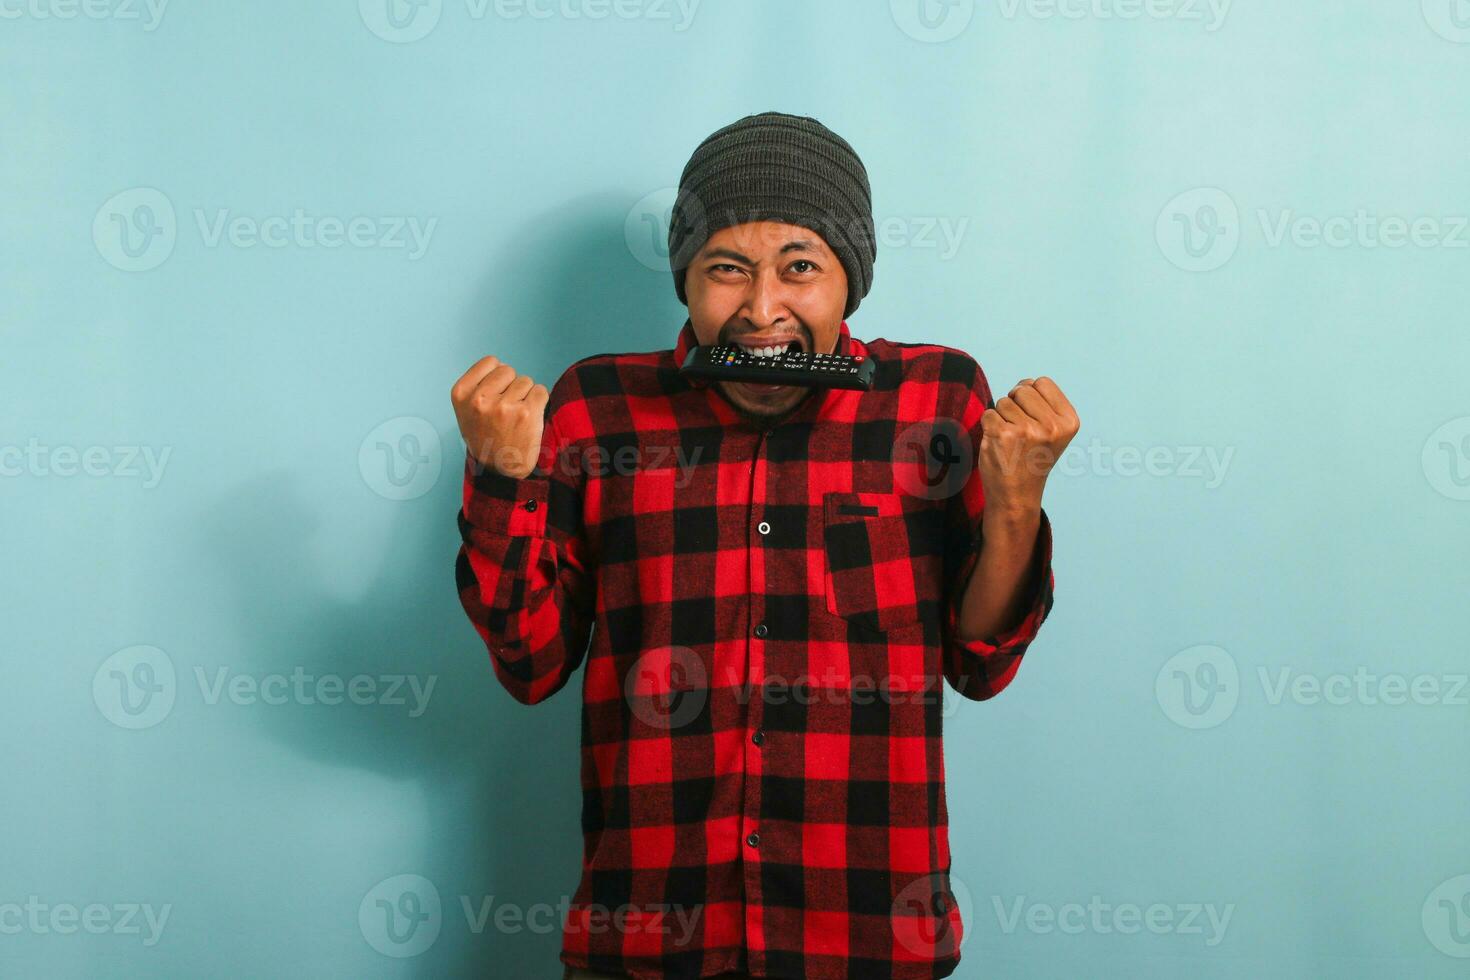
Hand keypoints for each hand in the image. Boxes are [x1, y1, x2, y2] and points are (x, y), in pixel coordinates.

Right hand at [450, 356, 548, 477]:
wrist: (500, 470)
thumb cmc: (485, 437)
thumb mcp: (466, 411)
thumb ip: (478, 386)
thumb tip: (501, 365)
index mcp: (461, 394)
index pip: (490, 362)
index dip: (498, 376)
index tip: (496, 393)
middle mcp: (480, 399)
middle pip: (508, 370)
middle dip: (512, 385)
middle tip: (507, 409)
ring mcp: (503, 406)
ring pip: (525, 381)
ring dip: (526, 396)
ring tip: (516, 416)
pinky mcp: (526, 414)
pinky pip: (540, 391)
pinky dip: (539, 401)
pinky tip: (530, 417)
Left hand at [978, 376, 1078, 517]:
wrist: (1017, 495)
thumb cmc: (1031, 459)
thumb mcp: (1052, 432)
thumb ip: (1042, 404)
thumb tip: (1024, 383)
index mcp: (1069, 421)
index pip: (1042, 382)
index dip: (1030, 395)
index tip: (1032, 418)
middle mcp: (1052, 426)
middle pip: (1022, 388)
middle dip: (1015, 404)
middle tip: (1020, 432)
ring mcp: (1028, 430)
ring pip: (1003, 401)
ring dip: (1002, 418)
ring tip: (1011, 441)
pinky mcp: (1004, 435)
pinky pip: (988, 413)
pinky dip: (988, 426)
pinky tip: (999, 444)